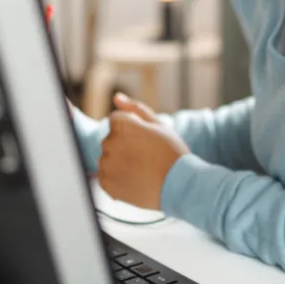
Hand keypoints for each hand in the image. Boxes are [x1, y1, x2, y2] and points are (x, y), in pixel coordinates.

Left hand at [97, 94, 189, 210]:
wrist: (179, 185)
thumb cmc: (171, 152)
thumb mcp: (158, 124)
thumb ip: (134, 108)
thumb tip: (116, 97)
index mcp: (121, 124)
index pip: (116, 121)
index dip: (132, 131)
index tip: (145, 141)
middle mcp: (109, 142)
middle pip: (110, 140)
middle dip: (123, 145)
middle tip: (145, 157)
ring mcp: (106, 164)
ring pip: (107, 159)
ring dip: (118, 162)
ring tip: (141, 170)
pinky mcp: (106, 183)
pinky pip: (105, 177)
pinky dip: (116, 179)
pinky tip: (134, 180)